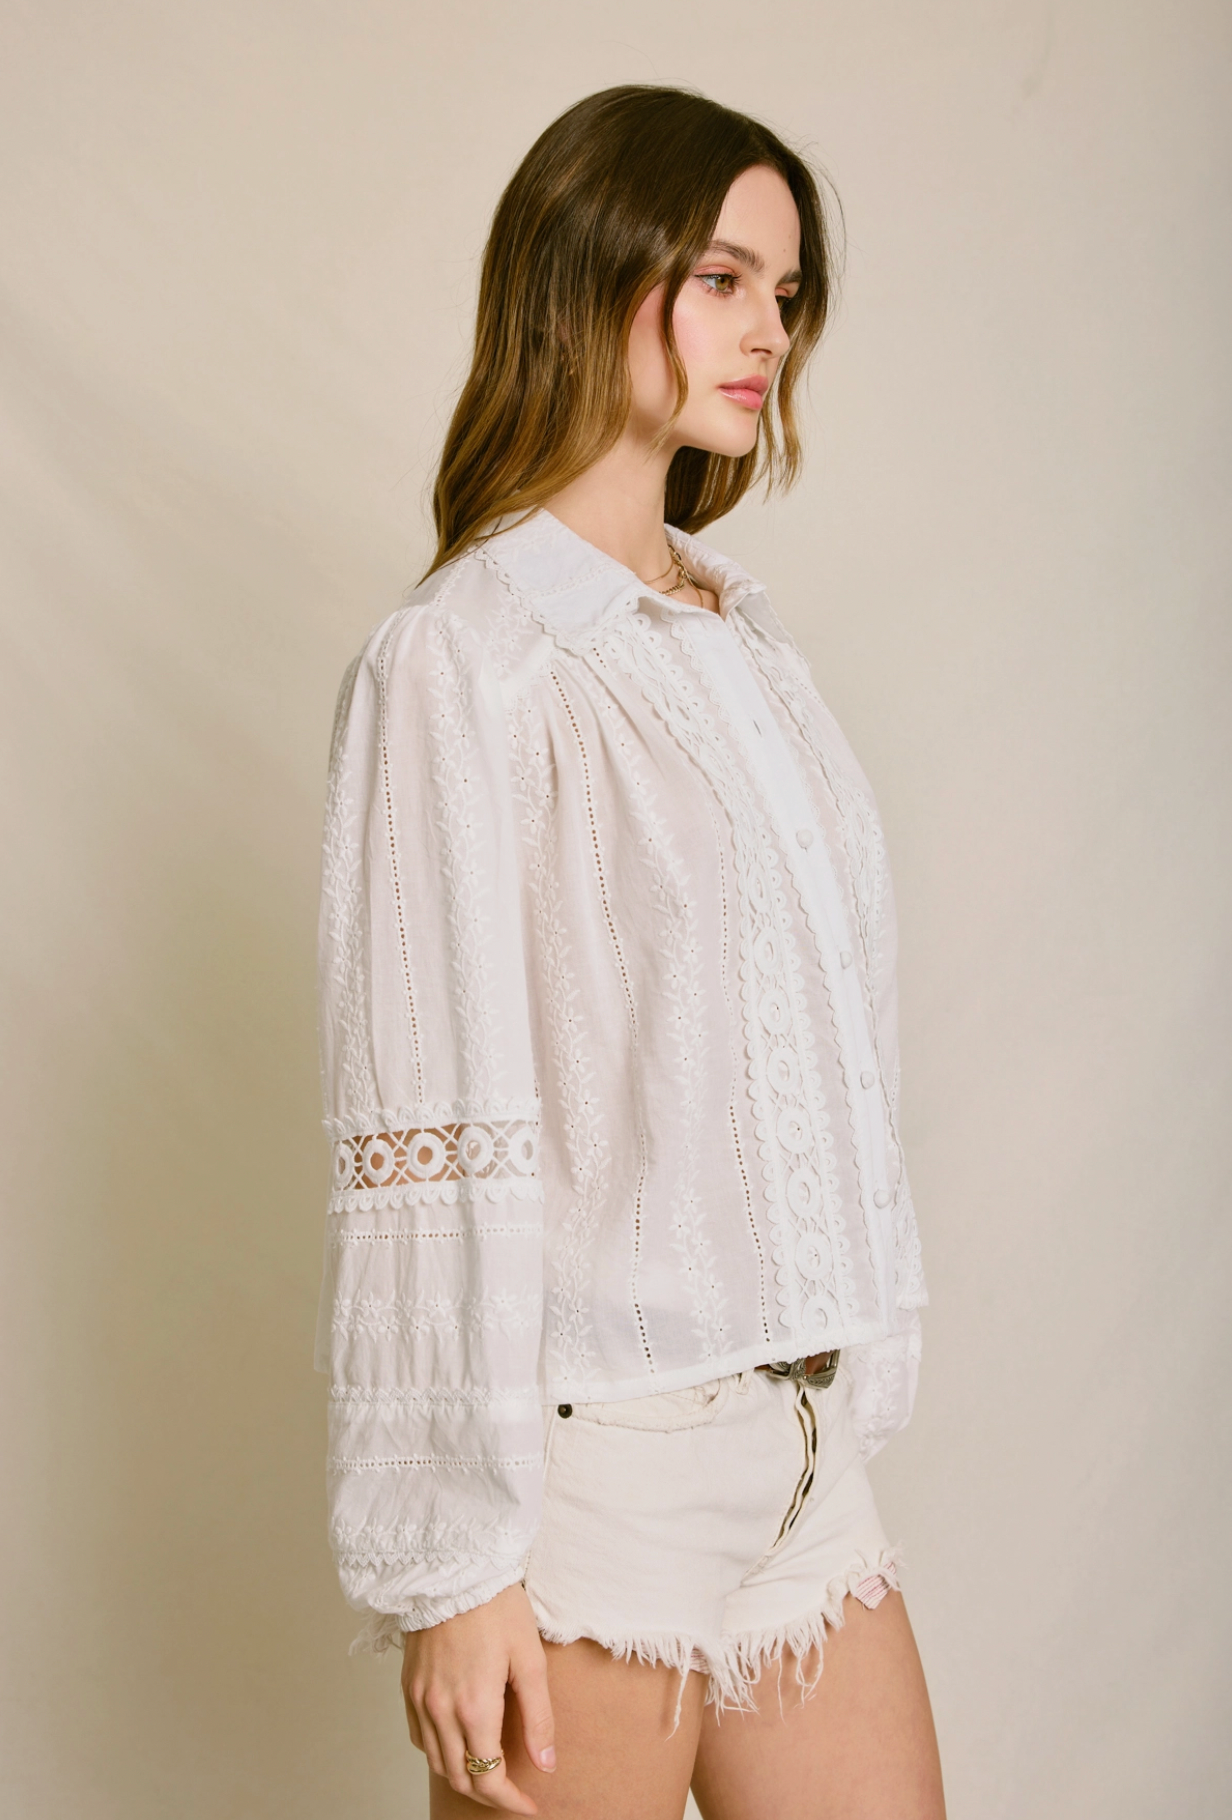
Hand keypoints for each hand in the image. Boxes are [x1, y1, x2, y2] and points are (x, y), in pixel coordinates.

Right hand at [400, 1582, 555, 1812]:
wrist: (454, 1567)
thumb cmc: (496, 1606)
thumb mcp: (530, 1659)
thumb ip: (538, 1717)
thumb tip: (546, 1764)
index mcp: (474, 1708)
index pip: (489, 1778)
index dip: (511, 1801)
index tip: (530, 1806)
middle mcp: (440, 1711)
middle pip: (460, 1778)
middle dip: (488, 1795)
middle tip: (513, 1794)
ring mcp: (420, 1699)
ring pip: (436, 1762)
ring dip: (463, 1777)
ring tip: (489, 1774)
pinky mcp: (408, 1686)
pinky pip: (419, 1737)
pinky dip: (439, 1752)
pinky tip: (457, 1743)